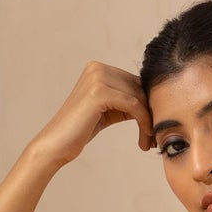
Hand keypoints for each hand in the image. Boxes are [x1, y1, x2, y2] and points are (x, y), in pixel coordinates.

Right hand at [26, 61, 152, 168]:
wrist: (56, 144)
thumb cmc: (80, 130)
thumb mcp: (107, 110)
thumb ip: (124, 100)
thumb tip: (153, 99)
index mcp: (98, 68)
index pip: (134, 83)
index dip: (148, 104)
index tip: (154, 126)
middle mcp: (97, 68)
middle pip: (138, 88)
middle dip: (150, 113)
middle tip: (154, 137)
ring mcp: (98, 77)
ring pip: (138, 97)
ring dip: (148, 121)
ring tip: (149, 141)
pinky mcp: (100, 92)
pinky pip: (133, 105)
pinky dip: (143, 122)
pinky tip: (145, 137)